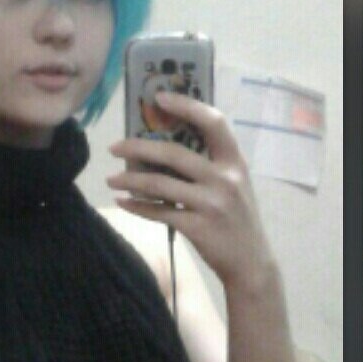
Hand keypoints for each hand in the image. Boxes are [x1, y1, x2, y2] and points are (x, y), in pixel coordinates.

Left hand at [107, 91, 276, 290]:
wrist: (252, 264)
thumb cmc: (238, 220)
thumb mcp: (236, 185)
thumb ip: (211, 165)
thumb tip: (165, 146)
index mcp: (235, 162)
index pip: (213, 122)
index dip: (186, 106)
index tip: (159, 97)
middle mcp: (225, 180)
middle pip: (174, 154)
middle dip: (138, 148)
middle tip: (114, 147)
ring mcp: (212, 205)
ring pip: (160, 185)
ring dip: (130, 181)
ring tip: (111, 179)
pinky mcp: (199, 228)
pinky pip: (160, 213)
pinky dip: (137, 207)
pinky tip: (123, 202)